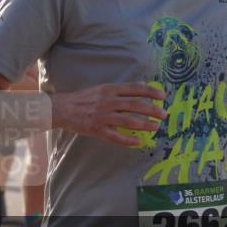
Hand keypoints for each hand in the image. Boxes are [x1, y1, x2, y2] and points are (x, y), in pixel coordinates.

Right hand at [51, 82, 165, 146]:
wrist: (62, 108)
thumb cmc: (83, 99)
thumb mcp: (101, 88)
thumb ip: (121, 88)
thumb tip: (142, 84)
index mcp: (109, 89)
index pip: (134, 89)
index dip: (150, 92)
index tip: (163, 96)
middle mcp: (107, 101)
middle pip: (134, 105)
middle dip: (152, 109)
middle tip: (164, 114)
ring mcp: (102, 116)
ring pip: (128, 121)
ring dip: (144, 124)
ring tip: (156, 127)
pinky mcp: (97, 129)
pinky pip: (115, 136)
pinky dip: (128, 140)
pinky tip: (138, 142)